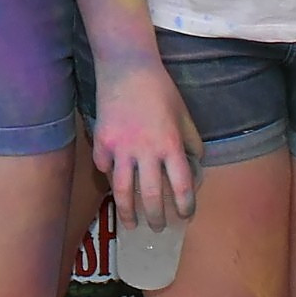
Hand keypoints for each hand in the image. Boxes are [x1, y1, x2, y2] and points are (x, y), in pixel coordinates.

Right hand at [88, 61, 202, 231]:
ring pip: (122, 191)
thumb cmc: (161, 90)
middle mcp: (146, 151)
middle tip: (158, 228)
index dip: (185, 206)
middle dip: (156, 218)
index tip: (185, 216)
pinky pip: (104, 168)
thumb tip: (195, 166)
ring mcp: (120, 148)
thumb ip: (191, 142)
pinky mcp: (101, 142)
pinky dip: (109, 177)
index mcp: (171, 145)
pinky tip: (114, 183)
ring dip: (128, 212)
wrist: (127, 68)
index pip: (182, 186)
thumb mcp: (184, 115)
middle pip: (151, 196)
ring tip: (131, 225)